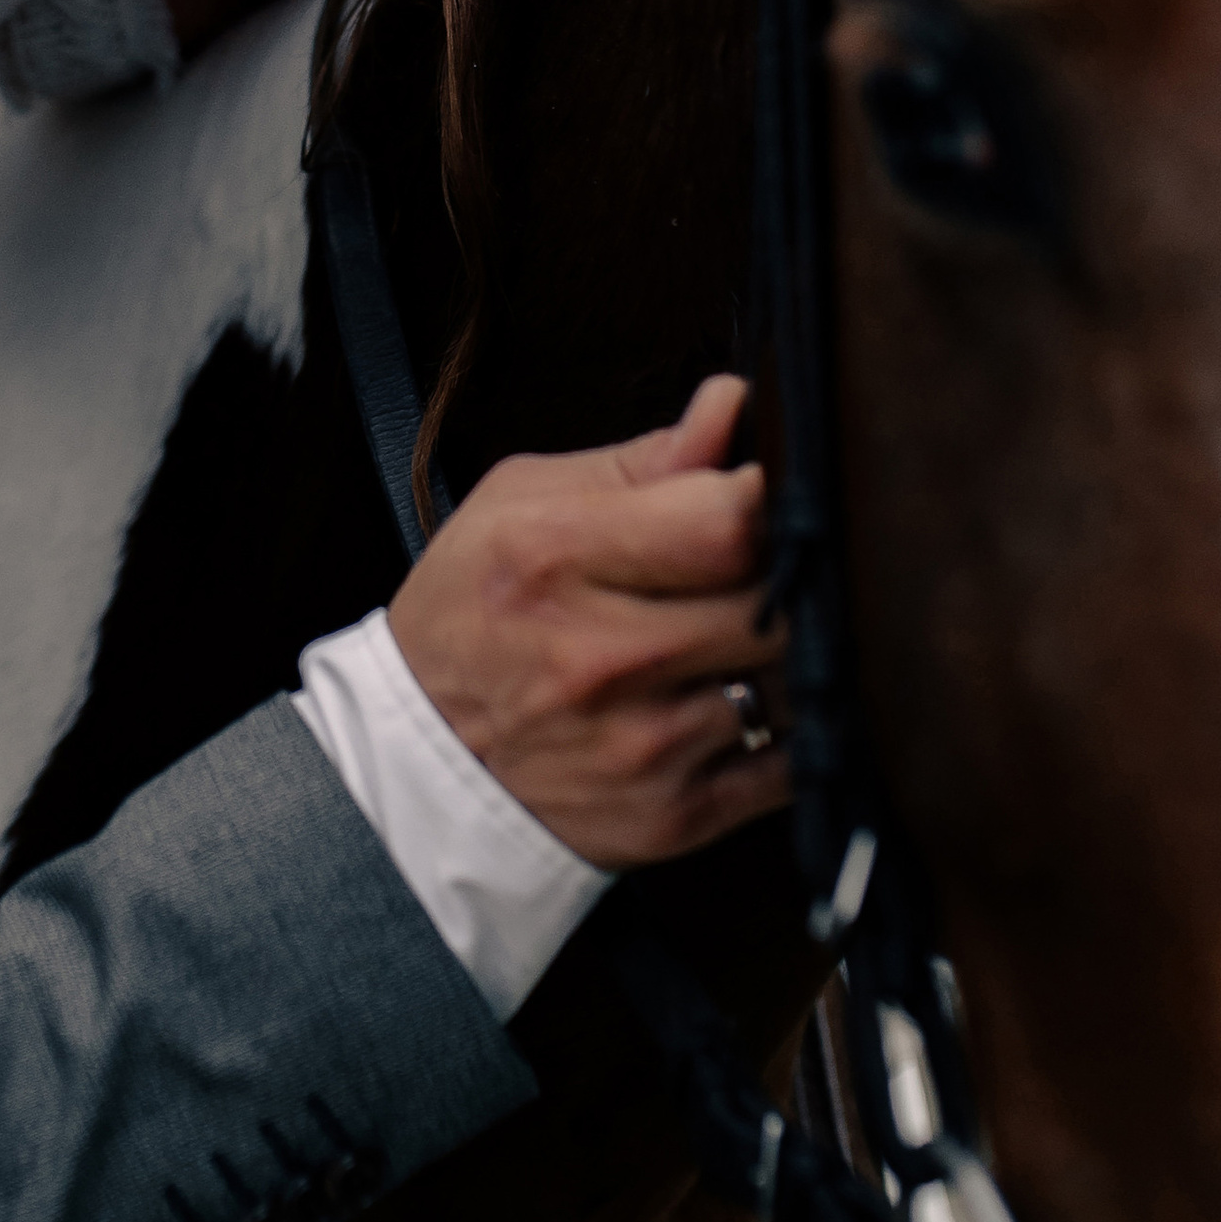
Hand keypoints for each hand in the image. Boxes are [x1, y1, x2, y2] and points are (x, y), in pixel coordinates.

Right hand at [386, 374, 788, 871]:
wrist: (422, 764)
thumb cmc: (475, 613)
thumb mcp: (521, 505)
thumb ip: (643, 461)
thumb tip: (733, 404)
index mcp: (555, 557)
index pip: (728, 521)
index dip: (771, 496)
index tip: (770, 492)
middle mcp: (601, 658)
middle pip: (779, 602)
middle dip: (797, 574)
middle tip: (784, 562)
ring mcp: (642, 747)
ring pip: (796, 682)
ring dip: (798, 651)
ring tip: (759, 629)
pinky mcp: (674, 817)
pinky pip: (792, 763)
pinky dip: (797, 728)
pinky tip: (758, 697)